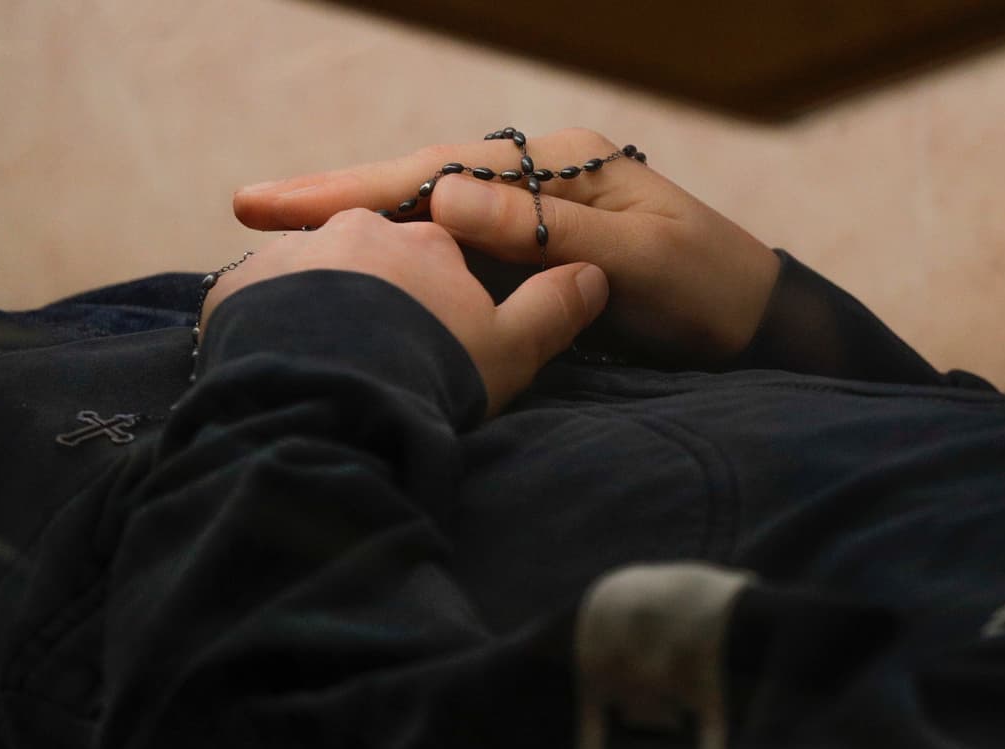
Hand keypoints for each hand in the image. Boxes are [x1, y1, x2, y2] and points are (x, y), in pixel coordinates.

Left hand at [204, 209, 607, 417]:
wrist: (334, 403)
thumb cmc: (433, 374)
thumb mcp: (513, 349)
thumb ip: (554, 308)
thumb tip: (593, 276)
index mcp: (427, 238)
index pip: (442, 249)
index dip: (443, 297)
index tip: (438, 339)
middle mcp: (356, 231)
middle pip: (372, 259)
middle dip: (376, 300)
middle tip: (377, 359)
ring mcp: (289, 256)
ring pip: (309, 278)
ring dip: (318, 311)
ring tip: (327, 371)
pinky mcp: (235, 292)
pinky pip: (253, 304)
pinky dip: (267, 330)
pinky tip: (278, 370)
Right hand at [232, 127, 780, 364]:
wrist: (756, 325)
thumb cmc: (708, 290)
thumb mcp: (637, 259)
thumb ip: (543, 231)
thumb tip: (440, 199)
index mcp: (556, 167)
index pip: (437, 174)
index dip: (353, 188)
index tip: (269, 198)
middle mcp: (534, 184)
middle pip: (418, 190)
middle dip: (335, 201)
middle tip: (248, 209)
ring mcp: (532, 221)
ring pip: (430, 224)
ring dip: (360, 231)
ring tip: (280, 239)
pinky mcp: (534, 262)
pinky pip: (456, 259)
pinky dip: (405, 264)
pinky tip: (363, 273)